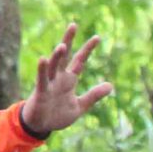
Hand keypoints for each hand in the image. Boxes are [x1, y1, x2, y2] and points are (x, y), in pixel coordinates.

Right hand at [19, 22, 113, 138]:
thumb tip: (110, 85)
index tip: (97, 37)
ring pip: (53, 66)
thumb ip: (94, 95)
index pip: (80, 60)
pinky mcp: (41, 91)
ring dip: (57, 56)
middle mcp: (59, 77)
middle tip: (74, 25)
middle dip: (68, 41)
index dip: (88, 49)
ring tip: (62, 45)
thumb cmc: (58, 114)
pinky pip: (42, 79)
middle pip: (64, 56)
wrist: (42, 126)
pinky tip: (43, 59)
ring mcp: (49, 83)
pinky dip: (42, 69)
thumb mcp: (80, 105)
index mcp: (69, 80)